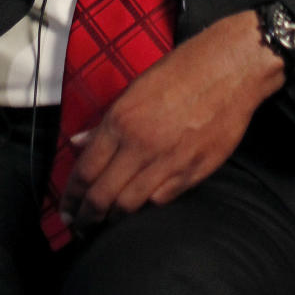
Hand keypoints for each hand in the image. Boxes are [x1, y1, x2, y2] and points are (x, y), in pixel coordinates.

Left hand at [59, 10, 284, 234]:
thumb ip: (105, 122)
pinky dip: (146, 208)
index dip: (72, 195)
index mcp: (121, 120)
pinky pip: (161, 200)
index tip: (65, 208)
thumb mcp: (135, 88)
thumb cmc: (181, 71)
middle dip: (86, 216)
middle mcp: (141, 145)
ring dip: (113, 218)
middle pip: (103, 195)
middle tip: (78, 225)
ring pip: (130, 205)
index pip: (86, 170)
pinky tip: (138, 209)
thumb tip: (79, 143)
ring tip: (105, 223)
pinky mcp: (194, 172)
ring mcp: (168, 161)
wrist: (229, 69)